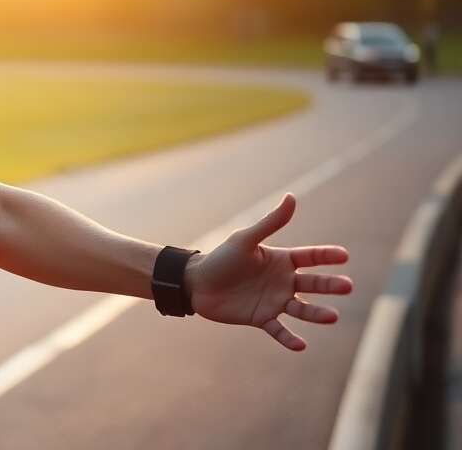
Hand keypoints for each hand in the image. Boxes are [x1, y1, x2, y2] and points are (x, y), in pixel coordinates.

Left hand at [184, 193, 352, 350]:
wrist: (196, 284)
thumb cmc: (221, 259)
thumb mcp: (246, 240)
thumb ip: (270, 222)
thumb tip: (291, 197)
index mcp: (281, 260)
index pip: (310, 257)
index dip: (326, 256)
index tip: (344, 255)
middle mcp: (283, 281)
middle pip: (313, 283)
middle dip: (330, 285)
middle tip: (347, 286)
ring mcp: (274, 301)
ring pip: (301, 309)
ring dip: (316, 313)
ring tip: (332, 316)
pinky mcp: (262, 319)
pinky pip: (279, 330)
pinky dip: (289, 339)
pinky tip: (301, 345)